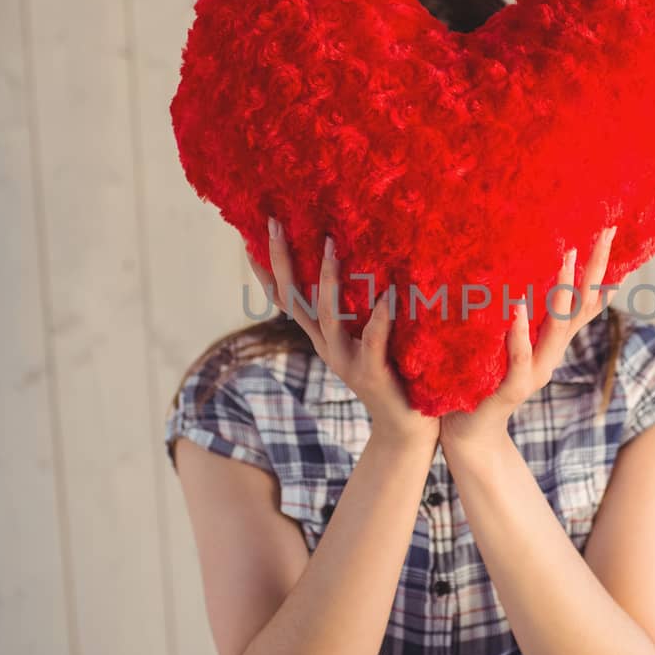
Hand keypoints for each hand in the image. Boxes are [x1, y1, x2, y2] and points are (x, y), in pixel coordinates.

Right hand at [250, 218, 438, 448]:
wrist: (404, 430)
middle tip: (275, 224)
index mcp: (322, 337)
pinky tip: (387, 295)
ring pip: (328, 318)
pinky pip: (373, 341)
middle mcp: (326, 347)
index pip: (286, 299)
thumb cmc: (393, 376)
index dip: (267, 271)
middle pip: (294, 301)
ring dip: (327, 281)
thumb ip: (360, 311)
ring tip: (331, 245)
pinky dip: (379, 318)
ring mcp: (346, 361)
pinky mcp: (373, 374)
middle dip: (282, 262)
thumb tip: (366, 264)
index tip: (251, 237)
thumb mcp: (367, 340)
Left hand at [439, 225, 617, 450]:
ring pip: (558, 328)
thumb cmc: (481, 379)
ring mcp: (535, 371)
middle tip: (605, 231)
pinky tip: (518, 308)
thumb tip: (513, 269)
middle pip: (582, 307)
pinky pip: (519, 357)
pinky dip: (520, 332)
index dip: (600, 270)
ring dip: (563, 291)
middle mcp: (551, 354)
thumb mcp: (504, 340)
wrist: (467, 431)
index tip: (608, 230)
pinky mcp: (512, 388)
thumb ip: (515, 313)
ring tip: (567, 256)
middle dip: (595, 269)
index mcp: (550, 341)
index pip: (584, 300)